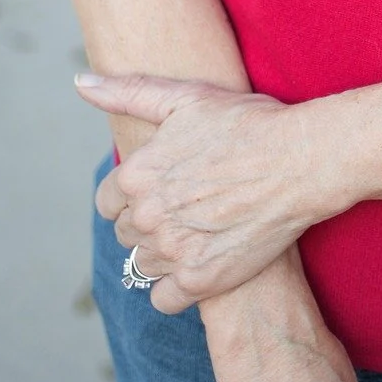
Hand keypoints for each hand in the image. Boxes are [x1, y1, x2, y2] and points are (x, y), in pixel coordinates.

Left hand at [78, 70, 332, 310]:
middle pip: (126, 234)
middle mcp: (147, 216)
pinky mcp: (201, 280)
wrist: (300, 160)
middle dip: (149, 222)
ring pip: (144, 266)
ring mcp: (173, 251)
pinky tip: (201, 263)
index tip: (164, 188)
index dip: (134, 195)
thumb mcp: (186, 97)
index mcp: (136, 174)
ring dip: (164, 253)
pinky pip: (164, 300)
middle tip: (188, 206)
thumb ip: (127, 92)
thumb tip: (81, 82)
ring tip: (200, 230)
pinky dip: (177, 287)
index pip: (108, 203)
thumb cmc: (246, 123)